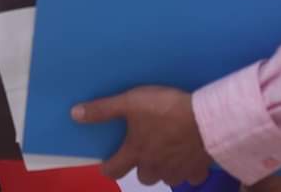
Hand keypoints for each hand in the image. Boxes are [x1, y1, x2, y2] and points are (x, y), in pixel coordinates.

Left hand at [72, 86, 210, 186]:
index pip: (114, 170)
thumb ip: (103, 110)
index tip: (107, 163)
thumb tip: (74, 115)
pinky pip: (191, 176)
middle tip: (144, 151)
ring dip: (164, 168)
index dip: (108, 167)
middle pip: (143, 177)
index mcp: (136, 152)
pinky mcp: (198, 169)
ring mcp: (178, 171)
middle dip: (141, 167)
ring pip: (166, 177)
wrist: (206, 119)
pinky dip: (188, 169)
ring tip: (166, 152)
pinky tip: (190, 156)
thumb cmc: (165, 109)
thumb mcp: (130, 102)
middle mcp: (155, 167)